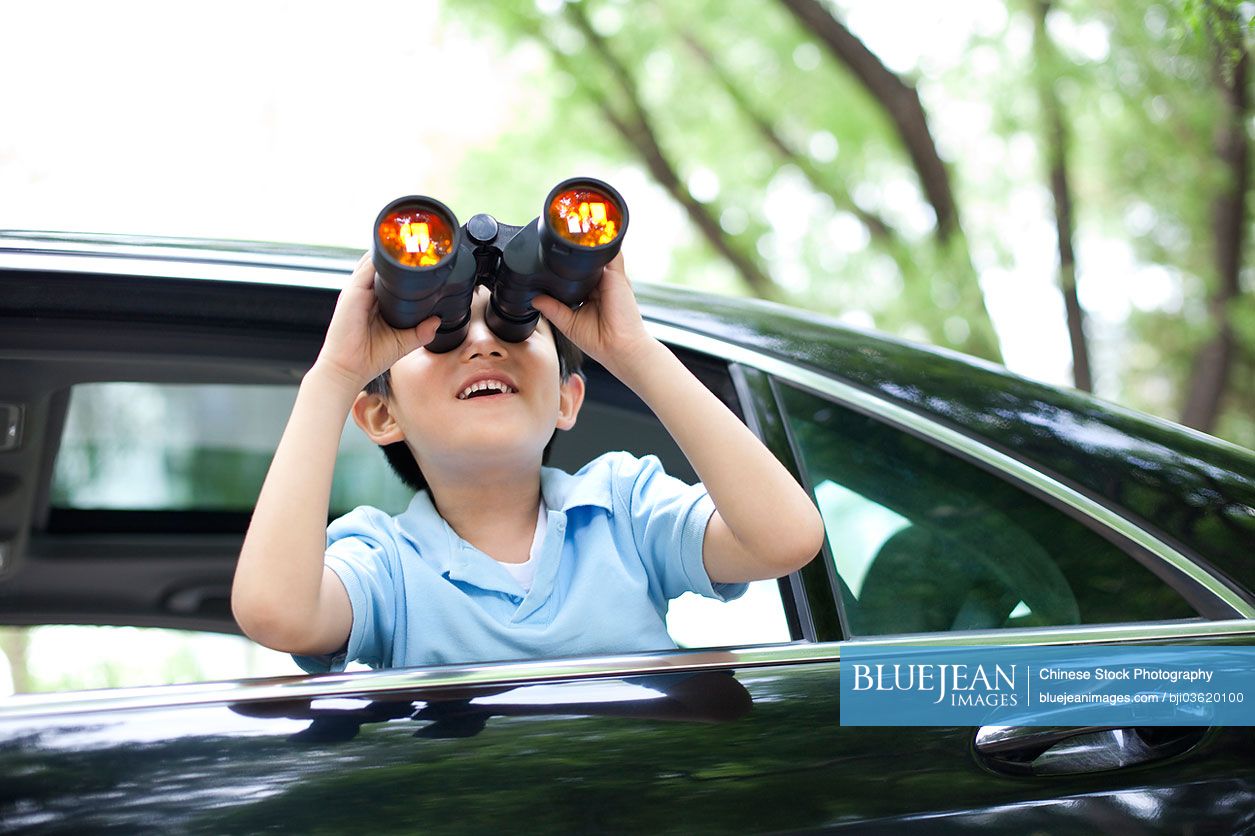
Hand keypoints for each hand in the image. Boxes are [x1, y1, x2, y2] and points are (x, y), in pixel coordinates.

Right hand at [313, 251, 439, 389]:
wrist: (348, 369)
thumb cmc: (369, 358)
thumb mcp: (402, 343)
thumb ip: (420, 332)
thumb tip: (437, 321)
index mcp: (373, 302)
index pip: (387, 276)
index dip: (400, 267)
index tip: (419, 259)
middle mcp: (364, 293)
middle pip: (379, 264)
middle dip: (396, 254)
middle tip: (417, 244)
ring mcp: (356, 291)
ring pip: (372, 261)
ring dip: (388, 251)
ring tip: (408, 241)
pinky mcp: (352, 292)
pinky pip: (365, 268)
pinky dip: (378, 259)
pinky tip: (393, 253)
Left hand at [531, 253, 654, 376]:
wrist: (619, 347)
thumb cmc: (599, 341)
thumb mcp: (569, 323)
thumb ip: (553, 309)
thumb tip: (535, 300)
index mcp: (591, 294)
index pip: (576, 276)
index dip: (565, 270)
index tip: (549, 264)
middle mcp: (601, 284)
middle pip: (585, 263)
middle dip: (572, 257)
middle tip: (553, 252)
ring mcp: (609, 278)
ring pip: (595, 254)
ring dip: (584, 248)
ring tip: (568, 242)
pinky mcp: (616, 274)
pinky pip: (609, 252)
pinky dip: (600, 244)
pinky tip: (587, 241)